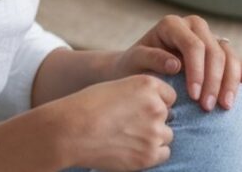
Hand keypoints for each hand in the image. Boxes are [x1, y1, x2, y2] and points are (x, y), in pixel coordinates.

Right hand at [57, 75, 175, 170]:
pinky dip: (151, 152)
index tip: (138, 108)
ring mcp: (154, 132)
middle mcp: (156, 107)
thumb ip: (140, 94)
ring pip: (165, 135)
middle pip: (167, 116)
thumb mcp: (117, 87)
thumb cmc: (89, 106)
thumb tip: (157, 108)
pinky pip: (163, 153)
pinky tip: (132, 148)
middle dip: (152, 120)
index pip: (169, 95)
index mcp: (148, 85)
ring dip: (152, 136)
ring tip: (127, 136)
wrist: (72, 130)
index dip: (155, 102)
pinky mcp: (149, 155)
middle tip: (128, 124)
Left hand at [114, 15, 241, 112]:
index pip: (194, 46)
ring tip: (225, 106)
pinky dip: (240, 70)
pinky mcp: (217, 48)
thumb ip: (151, 58)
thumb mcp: (134, 62)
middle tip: (208, 107)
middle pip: (214, 50)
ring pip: (228, 54)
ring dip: (230, 81)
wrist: (138, 69)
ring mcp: (207, 35)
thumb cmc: (134, 66)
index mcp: (172, 24)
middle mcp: (192, 26)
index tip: (193, 97)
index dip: (197, 72)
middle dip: (214, 80)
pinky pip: (234, 58)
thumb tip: (176, 64)